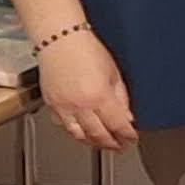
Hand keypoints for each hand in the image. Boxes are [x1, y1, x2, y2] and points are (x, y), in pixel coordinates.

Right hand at [37, 30, 139, 151]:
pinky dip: (75, 132)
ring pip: (79, 135)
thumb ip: (121, 97)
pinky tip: (82, 132)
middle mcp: (80, 104)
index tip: (132, 138)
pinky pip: (63, 126)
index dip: (127, 135)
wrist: (60, 39)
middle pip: (98, 134)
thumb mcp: (113, 72)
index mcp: (99, 95)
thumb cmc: (86, 48)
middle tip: (119, 146)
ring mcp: (63, 106)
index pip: (117, 124)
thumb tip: (127, 116)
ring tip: (102, 143)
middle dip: (111, 143)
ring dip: (92, 142)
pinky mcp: (51, 105)